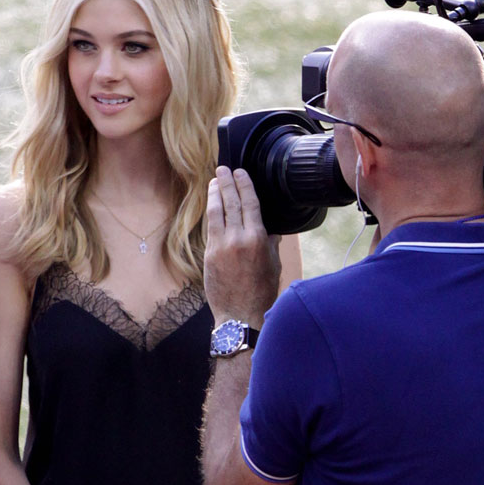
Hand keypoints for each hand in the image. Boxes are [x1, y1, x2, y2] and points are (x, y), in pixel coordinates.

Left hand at [204, 166, 280, 325]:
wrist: (241, 315)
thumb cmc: (261, 293)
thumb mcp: (273, 265)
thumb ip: (271, 243)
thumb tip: (272, 230)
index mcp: (259, 239)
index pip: (250, 204)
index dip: (244, 185)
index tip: (240, 173)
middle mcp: (239, 239)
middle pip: (232, 203)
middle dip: (227, 183)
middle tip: (223, 169)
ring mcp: (222, 246)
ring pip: (217, 212)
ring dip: (215, 194)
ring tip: (214, 181)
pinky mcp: (210, 255)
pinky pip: (210, 227)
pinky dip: (211, 213)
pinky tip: (211, 205)